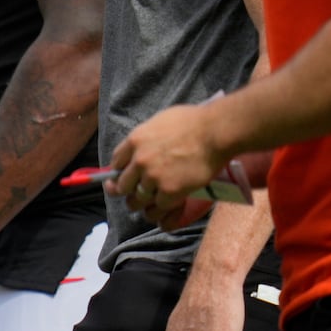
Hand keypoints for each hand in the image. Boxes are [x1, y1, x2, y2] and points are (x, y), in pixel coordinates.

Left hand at [111, 103, 226, 223]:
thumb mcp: (160, 122)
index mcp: (135, 141)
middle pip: (122, 185)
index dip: (119, 172)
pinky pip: (159, 206)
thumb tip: (144, 146)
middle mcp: (139, 160)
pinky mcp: (170, 191)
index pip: (115, 163)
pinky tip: (168, 206)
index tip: (123, 177)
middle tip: (133, 195)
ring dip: (144, 203)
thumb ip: (147, 138)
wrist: (214, 132)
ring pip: (138, 200)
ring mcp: (153, 177)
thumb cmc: (193, 122)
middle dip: (127, 191)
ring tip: (149, 205)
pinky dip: (163, 208)